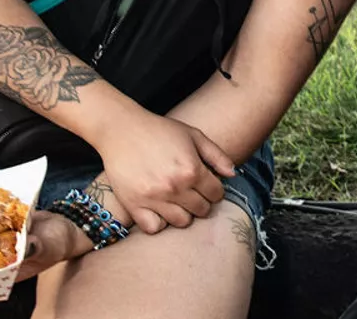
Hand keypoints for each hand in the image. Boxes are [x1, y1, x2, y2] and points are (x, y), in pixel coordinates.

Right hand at [94, 111, 235, 233]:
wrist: (122, 129)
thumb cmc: (160, 130)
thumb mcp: (193, 135)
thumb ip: (217, 155)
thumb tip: (233, 175)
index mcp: (192, 169)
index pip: (216, 194)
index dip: (215, 189)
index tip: (207, 185)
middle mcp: (175, 187)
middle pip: (202, 210)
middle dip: (201, 202)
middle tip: (192, 192)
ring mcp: (154, 198)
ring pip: (182, 222)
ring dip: (184, 213)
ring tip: (178, 201)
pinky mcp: (134, 205)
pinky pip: (154, 228)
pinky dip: (158, 222)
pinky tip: (159, 209)